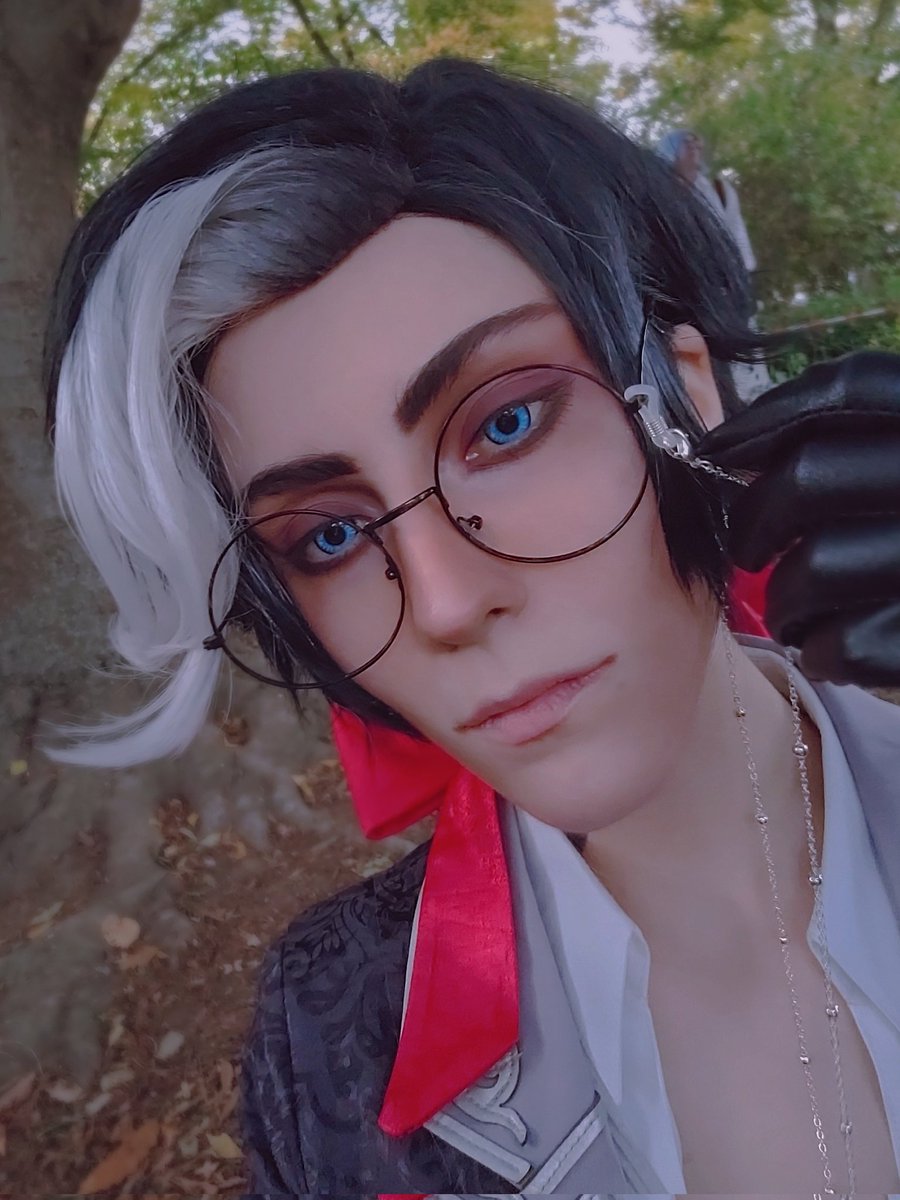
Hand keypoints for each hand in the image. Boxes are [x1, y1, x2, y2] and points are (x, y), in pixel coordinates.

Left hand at [697, 351, 899, 686]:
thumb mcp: (899, 466)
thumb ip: (849, 442)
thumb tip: (724, 424)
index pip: (852, 387)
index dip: (769, 414)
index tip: (716, 446)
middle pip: (809, 476)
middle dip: (753, 521)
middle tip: (749, 551)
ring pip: (814, 566)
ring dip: (784, 599)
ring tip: (795, 611)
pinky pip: (843, 642)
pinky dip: (819, 648)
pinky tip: (829, 647)